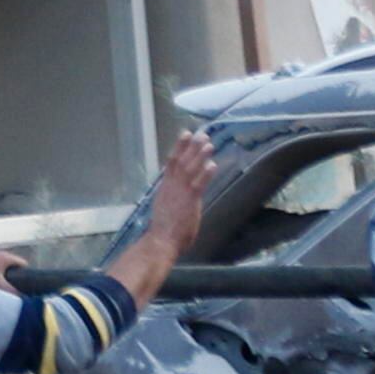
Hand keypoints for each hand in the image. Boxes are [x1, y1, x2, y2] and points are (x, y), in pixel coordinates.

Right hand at [145, 131, 212, 245]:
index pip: (171, 162)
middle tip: (201, 133)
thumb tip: (177, 196)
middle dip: (191, 146)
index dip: (179, 147)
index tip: (185, 134)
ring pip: (190, 168)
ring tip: (208, 143)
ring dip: (199, 155)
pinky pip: (199, 184)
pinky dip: (206, 173)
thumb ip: (172, 198)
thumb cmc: (164, 230)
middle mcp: (171, 185)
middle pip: (181, 160)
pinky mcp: (189, 201)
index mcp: (165, 187)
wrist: (161, 240)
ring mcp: (180, 192)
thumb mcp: (165, 208)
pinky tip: (213, 164)